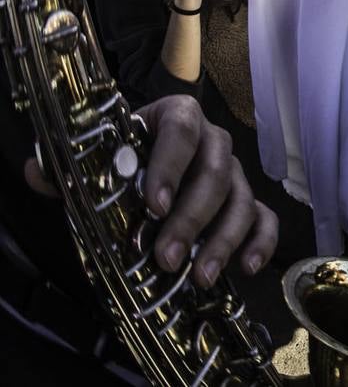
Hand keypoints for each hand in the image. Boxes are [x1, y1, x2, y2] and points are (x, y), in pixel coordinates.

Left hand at [24, 96, 277, 286]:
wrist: (150, 162)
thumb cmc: (125, 158)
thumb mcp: (96, 158)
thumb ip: (68, 168)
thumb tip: (35, 172)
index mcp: (178, 117)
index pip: (182, 130)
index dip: (170, 166)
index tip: (152, 205)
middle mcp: (214, 142)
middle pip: (216, 171)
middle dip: (191, 218)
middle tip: (166, 257)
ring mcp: (235, 172)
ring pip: (242, 199)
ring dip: (222, 239)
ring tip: (199, 276)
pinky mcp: (249, 200)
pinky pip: (265, 218)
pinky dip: (261, 242)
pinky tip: (245, 268)